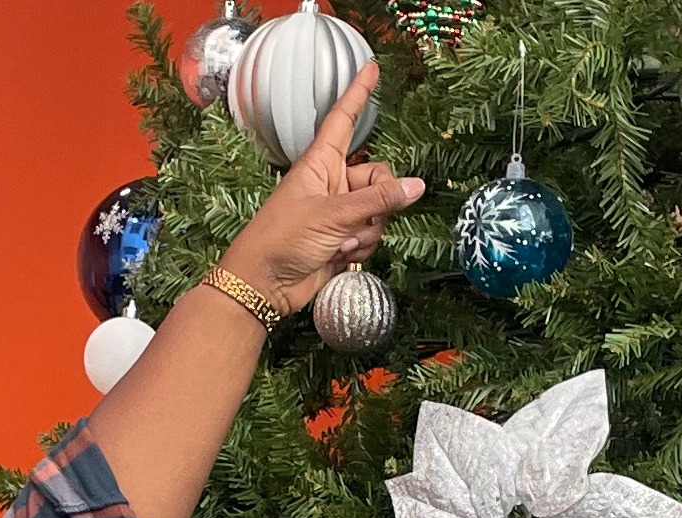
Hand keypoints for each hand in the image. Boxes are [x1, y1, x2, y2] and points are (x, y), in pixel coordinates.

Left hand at [220, 64, 426, 311]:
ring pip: (379, 211)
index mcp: (320, 163)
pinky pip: (371, 235)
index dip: (358, 94)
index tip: (372, 69)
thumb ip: (378, 201)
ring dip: (367, 231)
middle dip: (380, 199)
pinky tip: (339, 256)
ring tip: (340, 242)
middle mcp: (331, 184)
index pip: (344, 120)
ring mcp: (338, 212)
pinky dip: (362, 248)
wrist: (265, 284)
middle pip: (378, 176)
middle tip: (363, 217)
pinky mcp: (342, 239)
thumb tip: (416, 186)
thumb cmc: (282, 238)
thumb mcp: (332, 214)